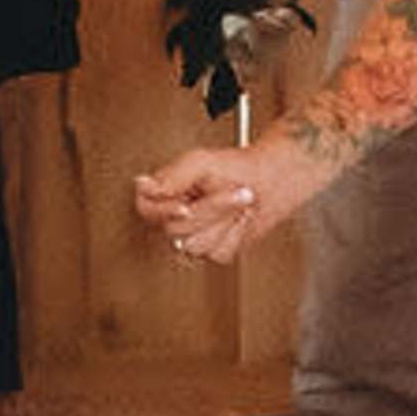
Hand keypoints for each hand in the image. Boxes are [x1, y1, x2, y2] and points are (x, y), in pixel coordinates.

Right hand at [137, 130, 308, 263]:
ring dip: (224, 221)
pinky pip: (218, 252)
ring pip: (195, 246)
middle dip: (211, 210)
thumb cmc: (237, 168)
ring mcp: (195, 236)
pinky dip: (235, 234)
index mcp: (167, 193)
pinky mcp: (215, 251)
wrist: (272, 183)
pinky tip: (240, 220)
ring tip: (239, 203)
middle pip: (175, 229)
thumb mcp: (201, 162)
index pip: (146, 209)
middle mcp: (177, 216)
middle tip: (234, 191)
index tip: (185, 207)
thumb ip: (171, 175)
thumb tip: (144, 187)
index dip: (163, 212)